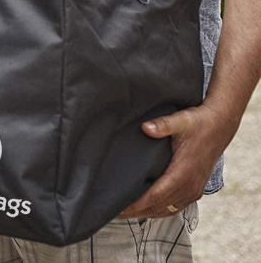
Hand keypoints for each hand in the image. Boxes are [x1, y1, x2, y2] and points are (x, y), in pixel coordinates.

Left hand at [115, 102, 237, 219]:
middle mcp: (189, 187)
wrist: (219, 126)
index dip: (136, 204)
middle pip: (158, 207)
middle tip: (113, 212)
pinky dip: (159, 210)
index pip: (155, 195)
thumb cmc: (197, 123)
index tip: (119, 207)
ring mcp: (193, 190)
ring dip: (146, 213)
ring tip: (124, 212)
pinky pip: (175, 206)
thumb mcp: (180, 120)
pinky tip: (146, 208)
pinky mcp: (195, 190)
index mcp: (183, 173)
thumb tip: (145, 128)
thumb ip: (162, 125)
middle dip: (135, 211)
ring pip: (166, 209)